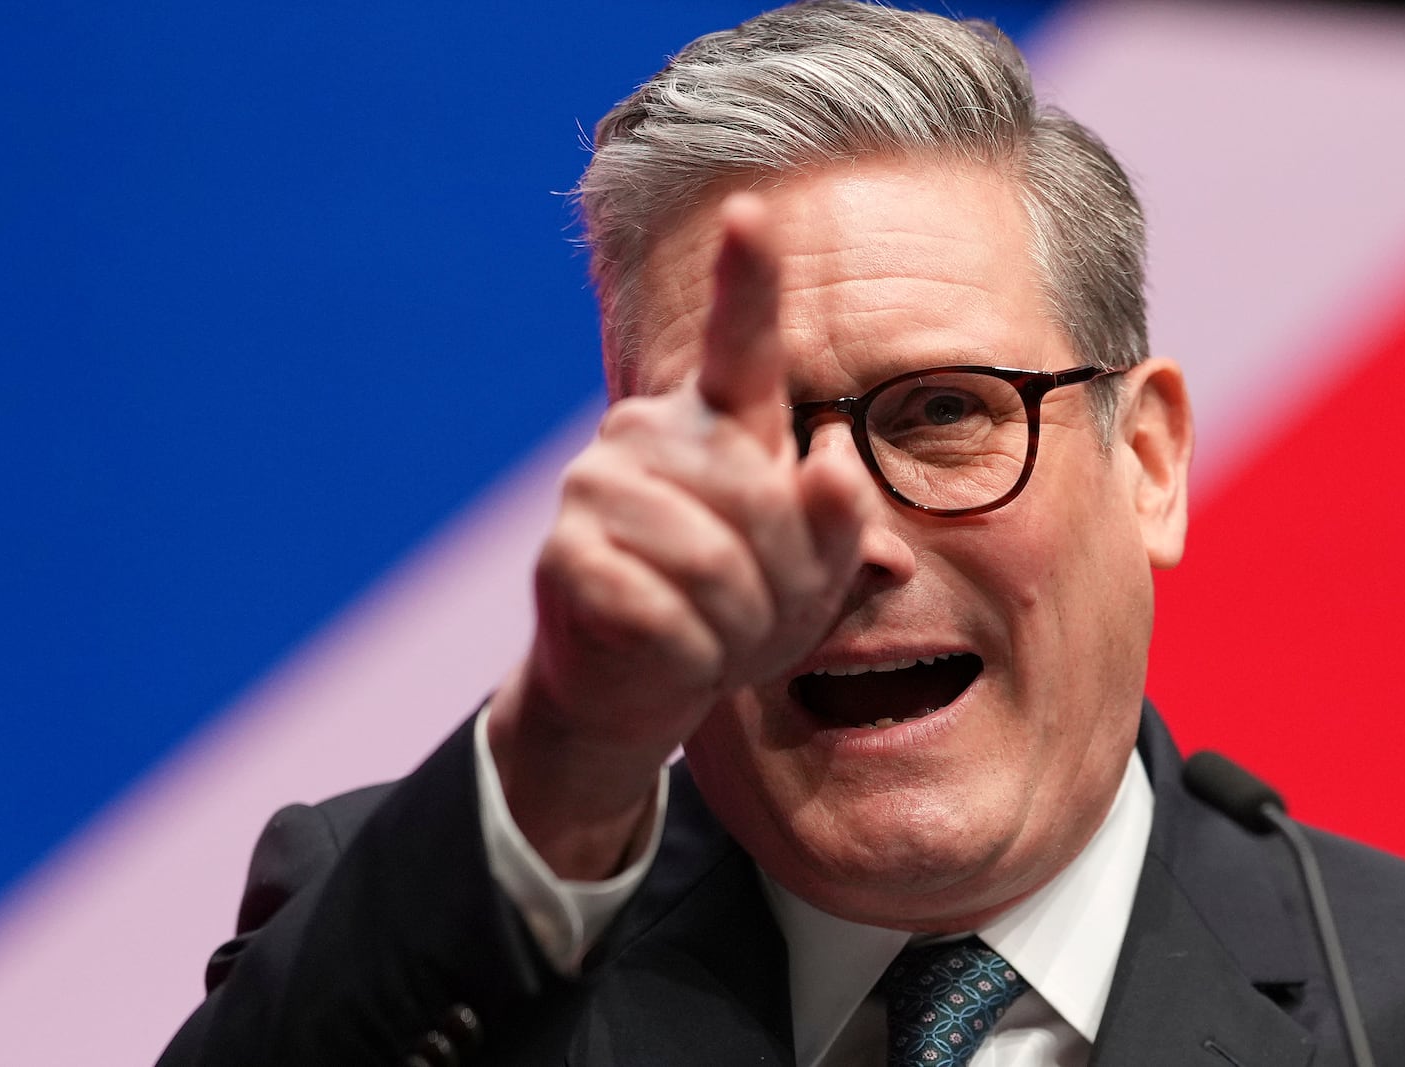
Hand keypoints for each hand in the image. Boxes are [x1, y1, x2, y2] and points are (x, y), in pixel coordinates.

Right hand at [489, 194, 869, 877]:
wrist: (639, 686)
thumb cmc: (737, 611)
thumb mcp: (813, 575)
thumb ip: (839, 521)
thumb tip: (833, 462)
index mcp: (719, 422)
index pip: (741, 342)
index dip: (748, 278)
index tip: (753, 210)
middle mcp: (650, 432)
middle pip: (762, 501)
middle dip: (785, 584)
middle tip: (757, 617)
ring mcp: (597, 485)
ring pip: (714, 564)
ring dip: (737, 627)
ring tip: (715, 634)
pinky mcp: (565, 554)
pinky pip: (666, 614)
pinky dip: (690, 658)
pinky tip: (670, 654)